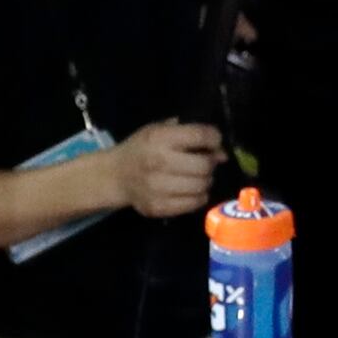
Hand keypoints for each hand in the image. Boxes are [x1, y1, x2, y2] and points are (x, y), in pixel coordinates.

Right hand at [108, 120, 224, 219]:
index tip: (214, 142)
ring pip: (202, 186)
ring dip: (206, 180)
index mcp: (159, 138)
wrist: (116, 176)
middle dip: (210, 162)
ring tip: (198, 176)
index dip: (214, 138)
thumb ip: (189, 134)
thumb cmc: (141, 149)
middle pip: (204, 165)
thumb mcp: (159, 130)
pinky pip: (193, 203)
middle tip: (205, 162)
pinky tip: (191, 190)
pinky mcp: (159, 207)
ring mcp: (158, 188)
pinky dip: (198, 196)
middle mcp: (159, 162)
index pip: (201, 136)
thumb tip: (220, 153)